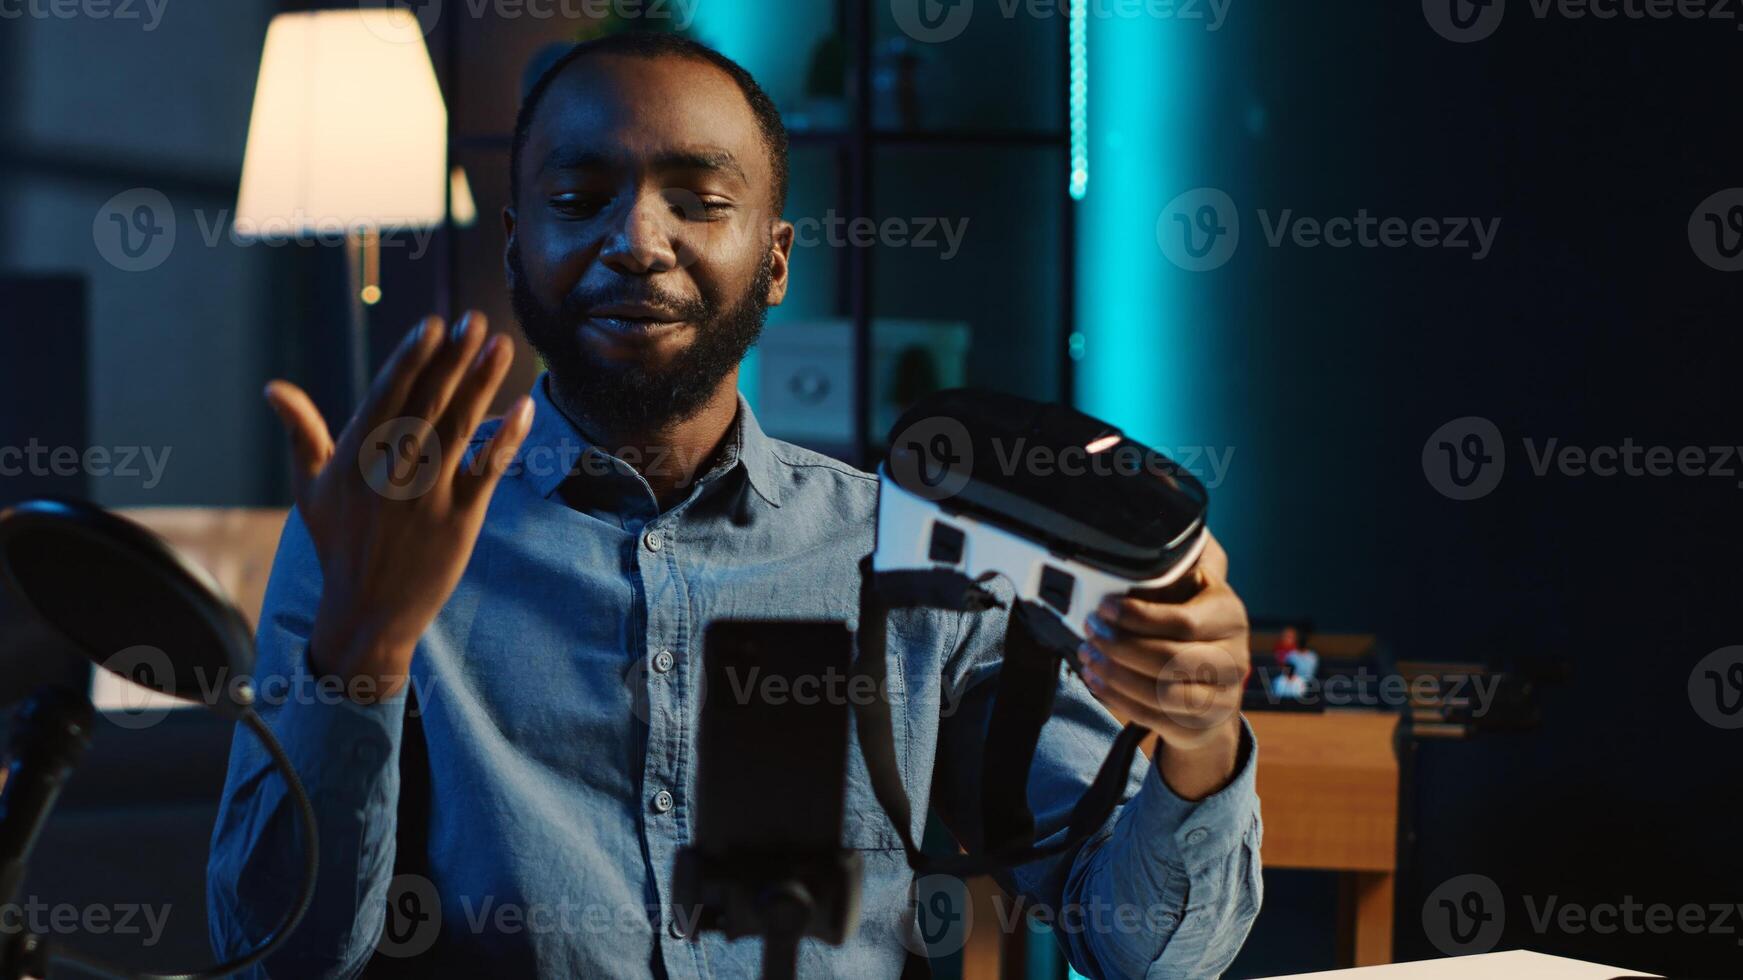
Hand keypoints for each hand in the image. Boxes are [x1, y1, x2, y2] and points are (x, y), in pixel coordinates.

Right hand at [264, 311, 533, 700]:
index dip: (411, 359)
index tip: (434, 324)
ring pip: (458, 429)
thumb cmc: (339, 543)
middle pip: (427, 404)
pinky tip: (524, 406)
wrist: (367, 613)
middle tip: (474, 320)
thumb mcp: (311, 489)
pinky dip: (505, 438)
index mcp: (354, 457)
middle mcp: (389, 472)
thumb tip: (273, 388)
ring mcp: (426, 496)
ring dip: (482, 385)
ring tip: (501, 346)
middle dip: (452, 360)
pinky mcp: (459, 520)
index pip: (386, 396)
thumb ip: (302, 434)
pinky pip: (486, 470)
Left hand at [1075, 531, 1249, 798]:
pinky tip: (1098, 681)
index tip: (1103, 608)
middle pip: (1171, 659)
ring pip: (1162, 692)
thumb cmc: (1193, 628)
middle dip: (1121, 646)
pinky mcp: (1201, 725)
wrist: (1216, 686)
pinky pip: (1154, 718)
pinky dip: (1118, 699)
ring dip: (1116, 675)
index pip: (1183, 621)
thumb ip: (1174, 565)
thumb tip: (1148, 507)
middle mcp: (1233, 657)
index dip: (1137, 617)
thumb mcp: (1192, 591)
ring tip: (1089, 657)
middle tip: (1091, 633)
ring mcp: (1221, 696)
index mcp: (1229, 615)